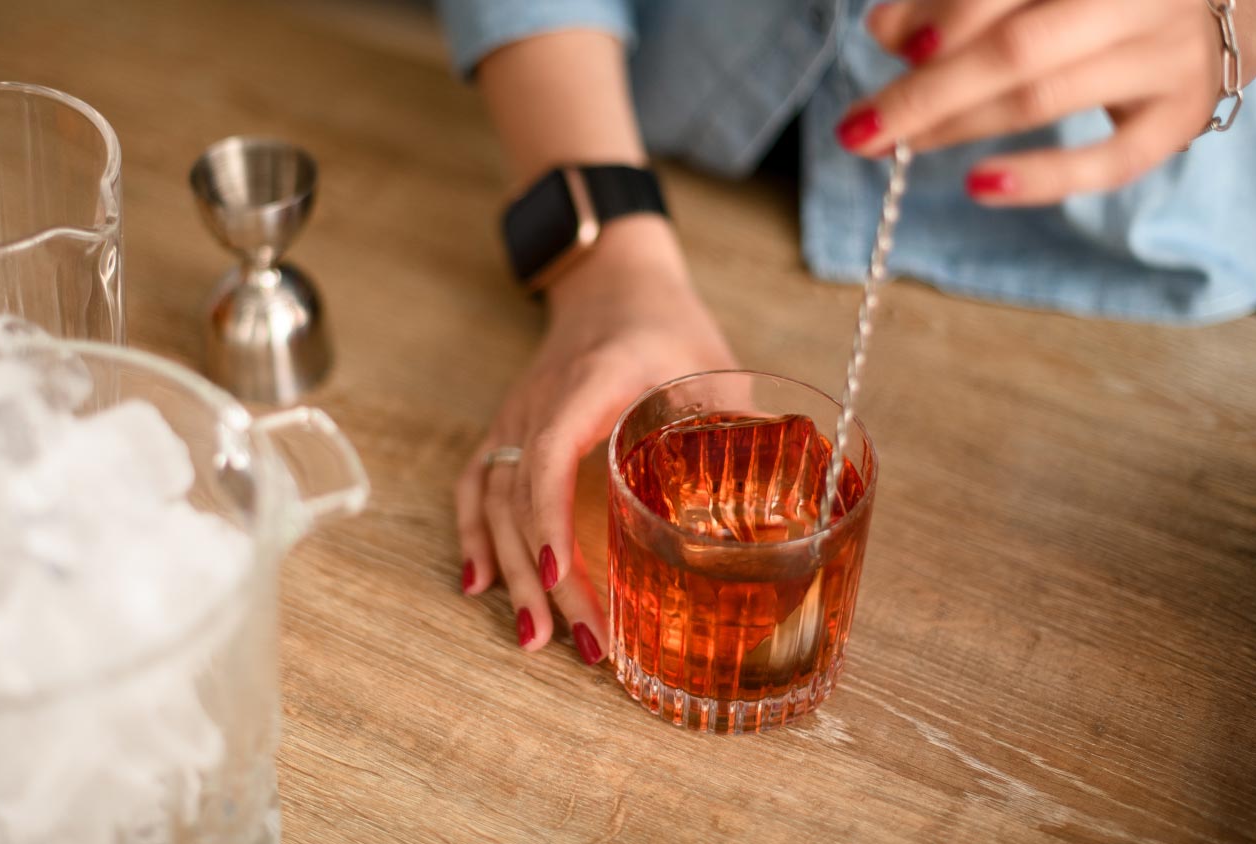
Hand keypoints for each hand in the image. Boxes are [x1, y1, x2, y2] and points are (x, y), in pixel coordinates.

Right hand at [455, 217, 736, 660]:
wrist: (612, 281)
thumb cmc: (666, 324)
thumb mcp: (710, 363)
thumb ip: (733, 423)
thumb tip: (783, 497)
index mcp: (589, 381)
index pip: (551, 454)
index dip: (549, 517)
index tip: (560, 573)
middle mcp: (540, 402)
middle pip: (522, 497)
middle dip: (546, 578)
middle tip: (583, 642)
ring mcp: (517, 417)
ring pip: (493, 501)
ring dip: (510, 572)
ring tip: (534, 638)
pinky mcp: (509, 429)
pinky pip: (476, 484)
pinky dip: (473, 536)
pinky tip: (478, 586)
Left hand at [840, 0, 1255, 205]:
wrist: (1217, 1)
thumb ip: (960, 0)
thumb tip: (885, 31)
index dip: (947, 17)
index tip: (888, 43)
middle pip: (1018, 50)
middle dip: (928, 90)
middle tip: (858, 127)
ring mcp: (1170, 57)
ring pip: (1045, 98)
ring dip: (957, 128)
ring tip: (893, 147)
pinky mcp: (1183, 116)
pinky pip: (1110, 162)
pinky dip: (1042, 178)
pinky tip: (978, 184)